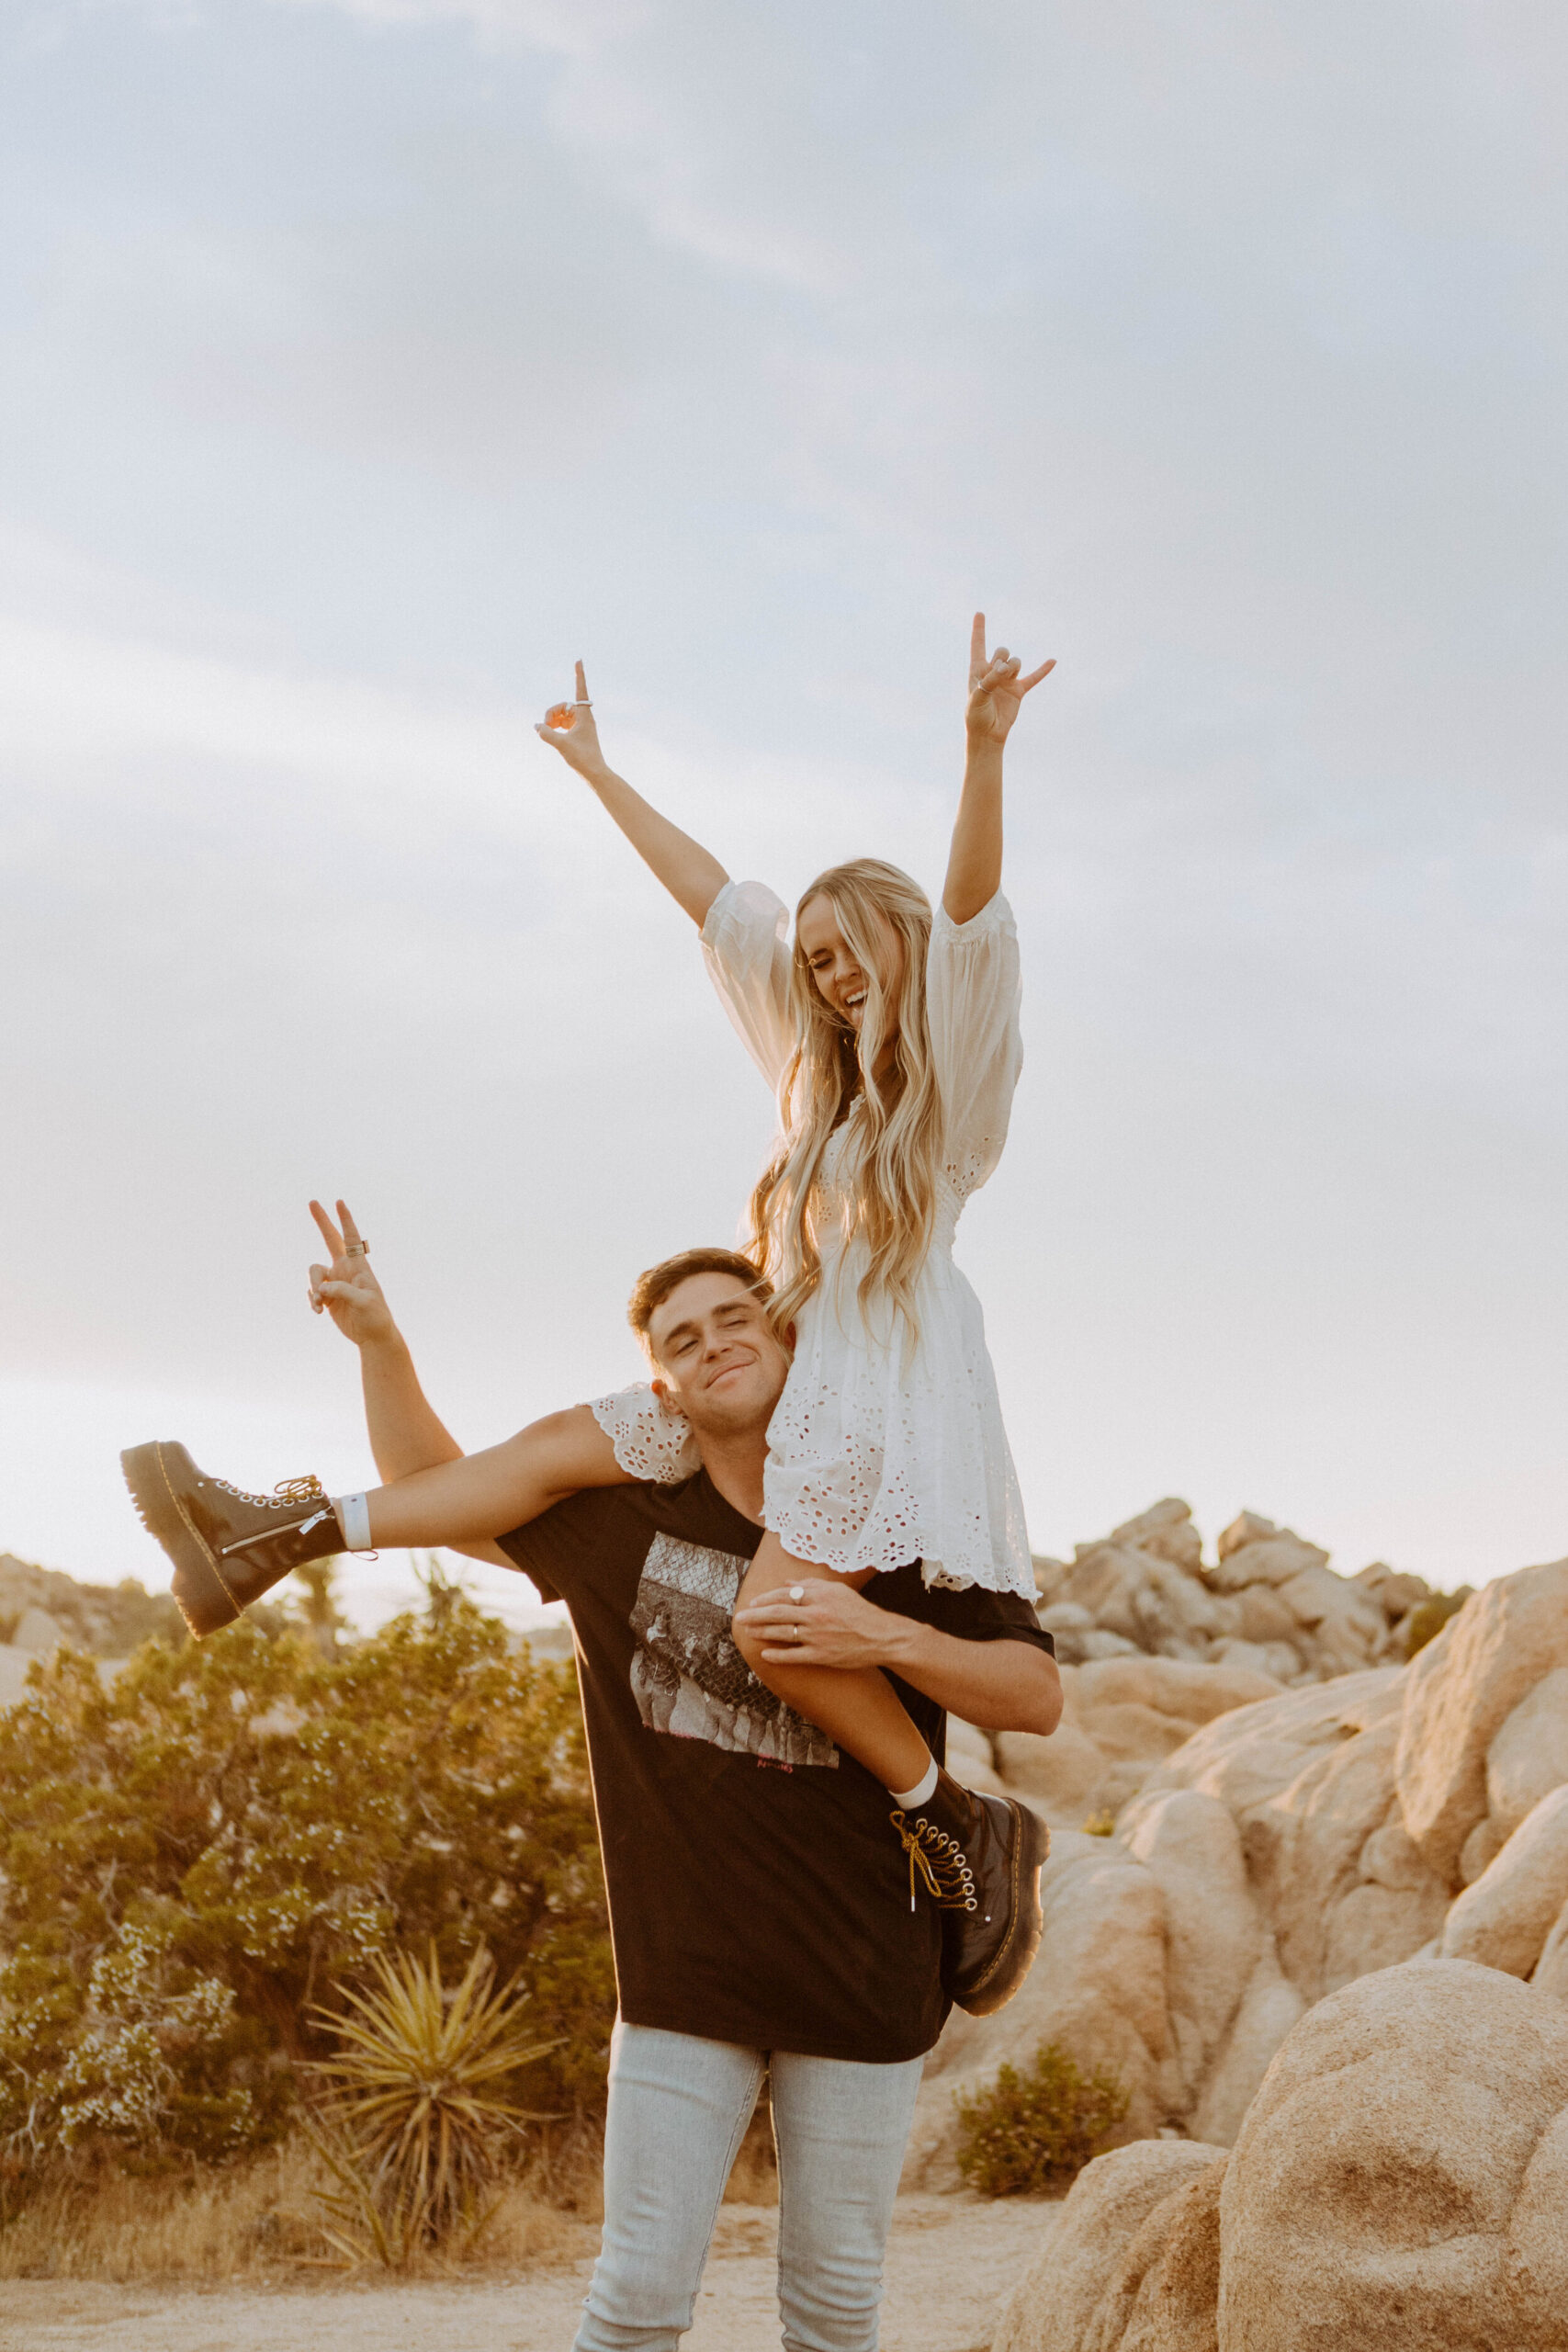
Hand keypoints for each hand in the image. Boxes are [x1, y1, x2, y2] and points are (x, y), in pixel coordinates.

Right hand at [307, 1198, 397, 1349]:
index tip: (340, 1202)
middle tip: (313, 1201)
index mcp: (359, 1267)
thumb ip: (343, 1292)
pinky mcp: (327, 1296)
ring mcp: (335, 1282)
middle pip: (330, 1239)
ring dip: (313, 1287)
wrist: (371, 1336)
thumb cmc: (375, 1317)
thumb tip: (322, 1289)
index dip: (345, 1220)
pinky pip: (312, 1291)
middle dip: (321, 1221)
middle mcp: (345, 1270)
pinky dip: (312, 1300)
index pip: (351, 1239)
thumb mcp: (364, 1303)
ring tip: (319, 1304)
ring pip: (314, 1273)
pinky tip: (319, 1311)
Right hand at [535, 660, 609, 780]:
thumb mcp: (561, 744)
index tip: (579, 660)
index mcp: (585, 716)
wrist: (594, 773)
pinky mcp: (578, 733)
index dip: (579, 675)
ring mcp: (581, 725)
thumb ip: (546, 733)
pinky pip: (564, 723)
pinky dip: (555, 726)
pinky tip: (548, 732)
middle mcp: (584, 718)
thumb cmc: (582, 758)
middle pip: (564, 706)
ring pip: (563, 715)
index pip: (580, 690)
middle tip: (545, 726)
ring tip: (547, 731)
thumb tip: (537, 726)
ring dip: (552, 720)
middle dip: (552, 713)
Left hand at [732, 1578, 897, 1669]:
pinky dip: (777, 1655)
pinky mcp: (821, 1655)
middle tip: (740, 1618)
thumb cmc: (860, 1611)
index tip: (753, 1602)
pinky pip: (794, 1656)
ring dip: (762, 1632)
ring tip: (748, 1632)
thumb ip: (812, 1585)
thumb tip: (788, 1583)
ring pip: (782, 1633)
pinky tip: (765, 1654)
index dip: (766, 1598)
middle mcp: (816, 1615)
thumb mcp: (838, 1591)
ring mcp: (818, 1636)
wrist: (881, 1636)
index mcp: (820, 1596)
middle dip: (755, 1615)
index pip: (786, 1595)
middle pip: (778, 1613)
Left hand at [965, 612, 1053, 745]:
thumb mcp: (977, 697)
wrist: (988, 735)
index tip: (979, 613)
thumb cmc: (976, 716)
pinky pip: (1033, 678)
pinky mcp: (1018, 691)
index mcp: (977, 671)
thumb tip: (1006, 667)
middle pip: (1002, 651)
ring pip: (1015, 661)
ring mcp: (1007, 681)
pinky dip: (1043, 670)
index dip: (979, 629)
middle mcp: (993, 672)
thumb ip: (990, 680)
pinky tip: (1053, 661)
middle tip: (998, 674)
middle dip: (1002, 658)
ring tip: (1007, 678)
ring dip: (1014, 666)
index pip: (978, 645)